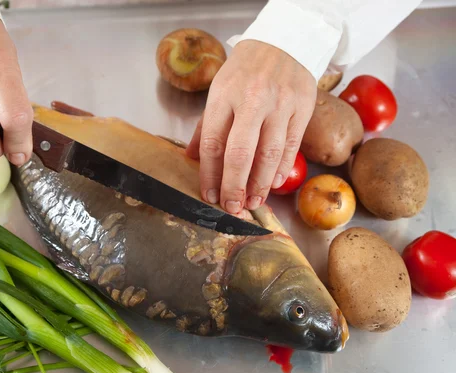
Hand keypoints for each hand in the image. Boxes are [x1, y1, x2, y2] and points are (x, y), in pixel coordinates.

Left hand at [186, 40, 316, 213]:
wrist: (283, 42)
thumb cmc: (245, 71)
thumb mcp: (218, 91)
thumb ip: (205, 125)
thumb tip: (192, 158)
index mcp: (224, 96)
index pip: (213, 143)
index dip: (210, 174)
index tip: (210, 194)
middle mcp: (252, 100)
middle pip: (240, 153)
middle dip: (235, 186)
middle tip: (232, 207)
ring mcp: (280, 105)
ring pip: (269, 154)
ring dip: (260, 184)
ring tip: (253, 201)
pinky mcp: (303, 108)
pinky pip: (291, 147)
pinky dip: (281, 169)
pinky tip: (273, 184)